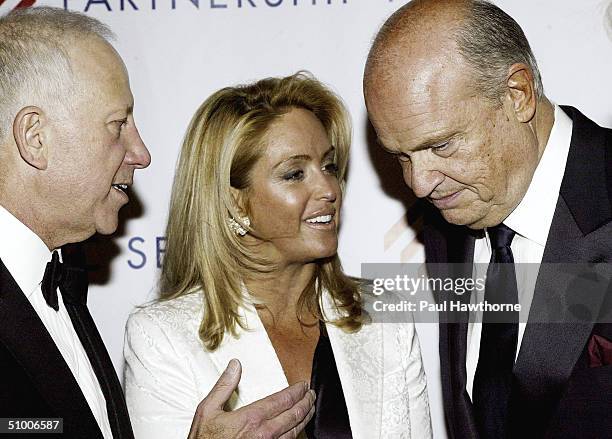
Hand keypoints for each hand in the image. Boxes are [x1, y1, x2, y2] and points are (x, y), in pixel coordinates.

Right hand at [188, 359, 315, 438]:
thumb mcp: (207, 410)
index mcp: (251, 418)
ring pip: (295, 431)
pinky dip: (297, 433)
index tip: (303, 385)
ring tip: (310, 408)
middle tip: (311, 395)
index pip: (282, 400)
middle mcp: (264, 433)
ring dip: (306, 417)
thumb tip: (234, 365)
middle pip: (294, 414)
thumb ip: (223, 386)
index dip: (296, 391)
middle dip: (306, 402)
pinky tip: (299, 429)